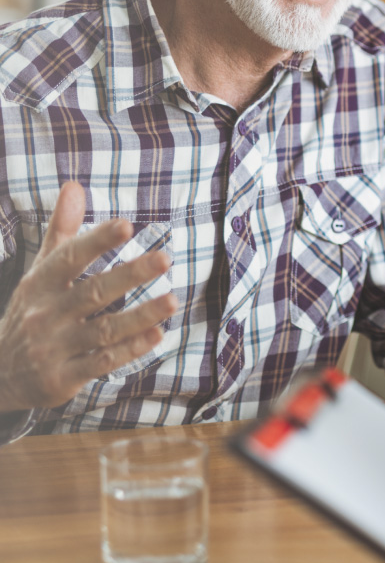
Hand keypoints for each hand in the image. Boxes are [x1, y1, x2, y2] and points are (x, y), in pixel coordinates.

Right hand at [0, 182, 176, 413]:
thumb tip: (74, 186)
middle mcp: (46, 314)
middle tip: (165, 258)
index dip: (96, 241)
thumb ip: (62, 230)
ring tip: (172, 300)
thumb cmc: (34, 309)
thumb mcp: (42, 270)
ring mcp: (54, 347)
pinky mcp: (64, 377)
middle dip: (129, 275)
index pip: (69, 258)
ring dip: (139, 316)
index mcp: (41, 283)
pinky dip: (129, 349)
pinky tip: (157, 334)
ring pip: (102, 330)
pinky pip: (101, 362)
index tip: (126, 225)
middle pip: (93, 292)